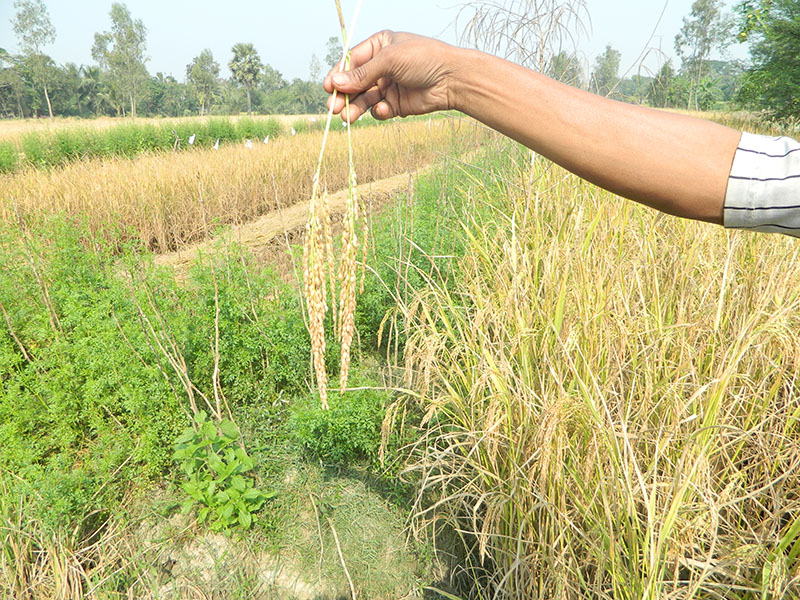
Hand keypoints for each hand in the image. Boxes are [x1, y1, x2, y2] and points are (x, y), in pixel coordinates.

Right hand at [324, 31, 456, 121]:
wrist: (452, 79)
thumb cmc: (424, 59)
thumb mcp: (389, 60)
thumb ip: (362, 74)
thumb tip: (336, 83)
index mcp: (379, 46)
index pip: (351, 61)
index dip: (338, 75)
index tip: (328, 88)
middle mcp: (382, 66)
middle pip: (354, 83)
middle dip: (344, 96)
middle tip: (333, 108)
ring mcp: (389, 85)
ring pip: (364, 99)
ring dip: (356, 108)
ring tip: (348, 117)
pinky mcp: (396, 104)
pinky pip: (380, 110)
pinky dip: (379, 112)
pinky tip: (385, 110)